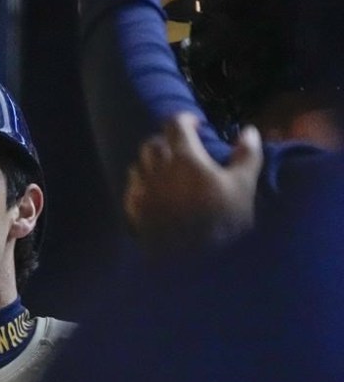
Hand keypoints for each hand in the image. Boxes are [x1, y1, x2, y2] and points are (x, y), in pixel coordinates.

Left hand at [124, 113, 262, 253]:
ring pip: (139, 163)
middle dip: (167, 140)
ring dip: (152, 161)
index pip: (175, 124)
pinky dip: (141, 184)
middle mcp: (157, 168)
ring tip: (167, 170)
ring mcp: (142, 189)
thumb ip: (247, 155)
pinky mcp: (133, 209)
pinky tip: (152, 192)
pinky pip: (132, 187)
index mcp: (183, 157)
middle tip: (183, 148)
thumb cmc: (222, 221)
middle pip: (153, 142)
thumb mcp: (243, 186)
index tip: (197, 125)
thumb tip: (250, 131)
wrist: (193, 262)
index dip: (185, 119)